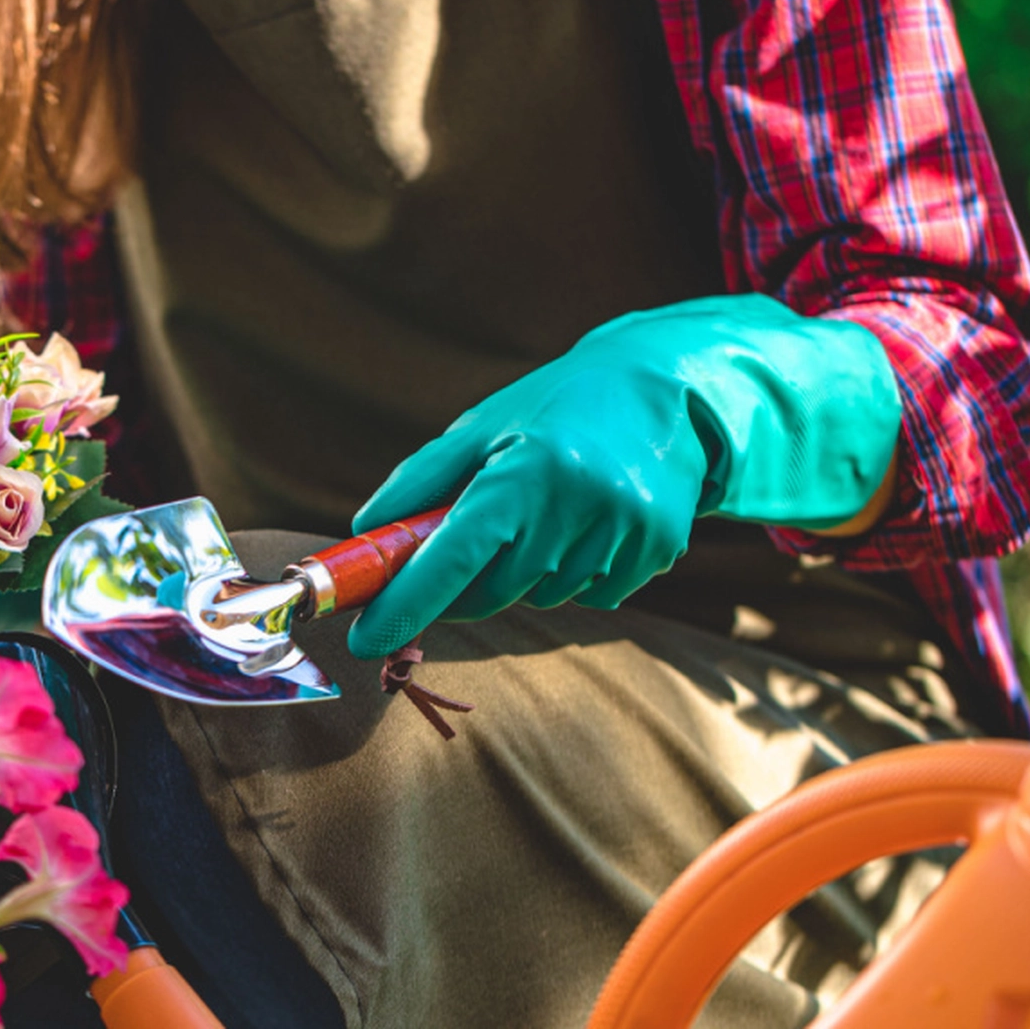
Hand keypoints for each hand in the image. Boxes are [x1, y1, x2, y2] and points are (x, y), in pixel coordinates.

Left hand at [347, 295, 900, 658]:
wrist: (666, 388)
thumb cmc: (554, 406)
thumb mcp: (482, 426)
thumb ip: (420, 481)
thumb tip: (364, 534)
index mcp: (525, 471)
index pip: (452, 557)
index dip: (404, 604)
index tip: (363, 641)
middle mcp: (577, 506)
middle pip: (490, 591)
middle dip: (464, 583)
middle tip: (467, 545)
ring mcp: (624, 534)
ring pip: (540, 595)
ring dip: (524, 572)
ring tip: (548, 510)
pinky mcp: (658, 551)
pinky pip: (590, 595)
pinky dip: (573, 573)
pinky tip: (588, 523)